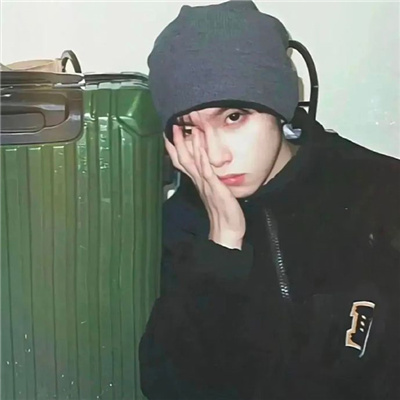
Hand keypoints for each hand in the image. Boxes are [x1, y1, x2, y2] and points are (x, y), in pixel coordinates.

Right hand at [163, 112, 245, 248]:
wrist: (226, 230)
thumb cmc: (222, 212)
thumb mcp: (213, 192)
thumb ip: (208, 180)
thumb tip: (206, 170)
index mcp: (198, 182)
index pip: (182, 162)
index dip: (175, 148)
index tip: (169, 134)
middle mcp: (199, 182)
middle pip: (183, 159)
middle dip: (178, 142)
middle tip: (173, 126)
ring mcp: (206, 185)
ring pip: (193, 163)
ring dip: (190, 146)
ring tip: (186, 130)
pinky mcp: (215, 189)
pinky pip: (207, 172)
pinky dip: (203, 160)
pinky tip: (200, 149)